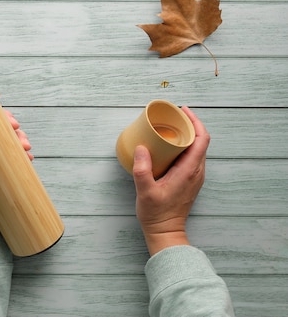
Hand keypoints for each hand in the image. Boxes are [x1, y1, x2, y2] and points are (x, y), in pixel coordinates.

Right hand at [132, 106, 209, 255]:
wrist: (165, 233)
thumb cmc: (156, 214)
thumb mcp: (145, 191)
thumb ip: (142, 169)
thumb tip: (141, 148)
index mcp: (189, 171)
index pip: (201, 140)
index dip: (195, 122)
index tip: (183, 111)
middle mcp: (196, 172)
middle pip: (201, 141)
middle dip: (190, 125)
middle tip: (173, 116)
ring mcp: (194, 177)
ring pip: (197, 149)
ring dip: (187, 135)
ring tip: (170, 127)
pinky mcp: (189, 181)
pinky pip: (191, 157)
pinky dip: (183, 146)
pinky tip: (169, 146)